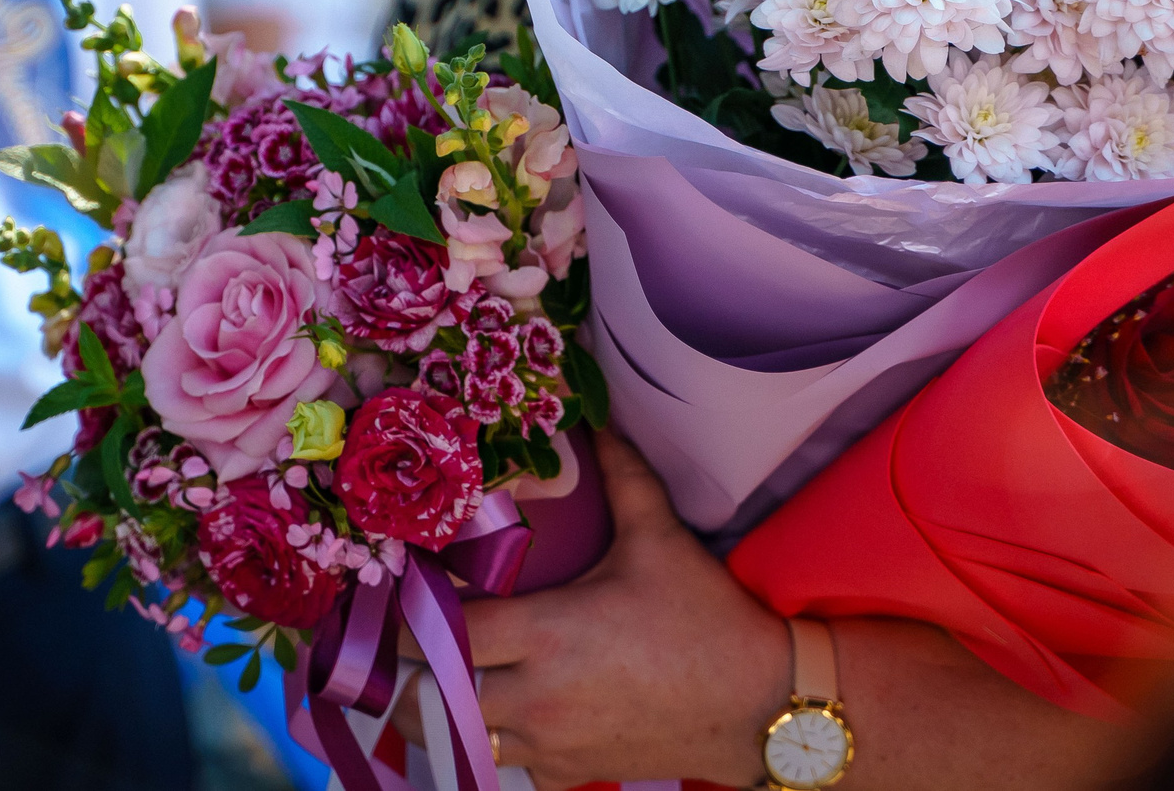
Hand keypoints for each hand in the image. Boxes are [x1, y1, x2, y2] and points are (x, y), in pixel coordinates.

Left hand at [454, 431, 1132, 790]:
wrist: (762, 707)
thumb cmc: (707, 620)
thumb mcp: (659, 539)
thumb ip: (624, 475)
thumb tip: (599, 419)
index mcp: (546, 634)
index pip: (442, 631)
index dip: (414, 612)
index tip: (411, 589)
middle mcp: (537, 697)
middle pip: (431, 692)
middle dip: (420, 663)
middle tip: (427, 627)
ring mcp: (552, 743)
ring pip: (466, 733)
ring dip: (457, 703)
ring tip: (467, 665)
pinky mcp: (572, 774)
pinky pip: (511, 763)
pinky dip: (504, 739)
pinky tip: (521, 706)